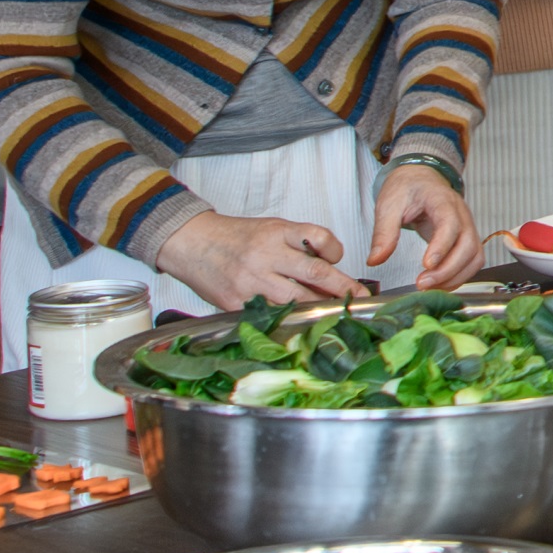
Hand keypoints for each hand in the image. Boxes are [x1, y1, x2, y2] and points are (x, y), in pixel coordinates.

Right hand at [156, 207, 362, 313]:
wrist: (191, 242)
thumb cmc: (234, 237)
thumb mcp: (269, 229)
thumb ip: (296, 247)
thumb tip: (327, 274)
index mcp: (277, 232)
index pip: (318, 238)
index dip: (334, 250)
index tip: (338, 259)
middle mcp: (266, 255)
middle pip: (315, 272)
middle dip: (342, 288)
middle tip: (361, 300)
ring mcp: (251, 280)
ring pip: (295, 300)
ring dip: (318, 308)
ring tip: (334, 314)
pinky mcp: (236, 302)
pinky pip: (268, 315)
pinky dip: (286, 320)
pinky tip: (298, 323)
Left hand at [369, 168, 480, 289]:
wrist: (420, 179)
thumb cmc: (407, 188)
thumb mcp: (388, 205)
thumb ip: (383, 233)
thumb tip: (375, 260)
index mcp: (442, 200)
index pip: (450, 224)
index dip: (442, 246)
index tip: (426, 265)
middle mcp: (461, 214)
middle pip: (468, 245)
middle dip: (448, 270)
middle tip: (422, 283)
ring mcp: (467, 227)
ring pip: (474, 257)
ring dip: (455, 276)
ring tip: (430, 287)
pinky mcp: (466, 239)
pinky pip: (472, 261)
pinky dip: (460, 276)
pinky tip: (440, 284)